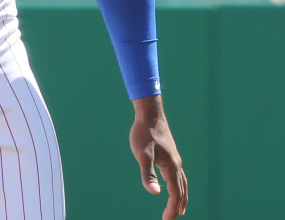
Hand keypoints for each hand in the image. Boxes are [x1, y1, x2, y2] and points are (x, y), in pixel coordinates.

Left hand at [130, 95, 187, 218]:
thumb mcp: (142, 155)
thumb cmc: (144, 133)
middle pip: (182, 190)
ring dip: (181, 197)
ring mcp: (175, 159)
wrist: (150, 114)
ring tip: (179, 208)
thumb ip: (147, 174)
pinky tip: (171, 184)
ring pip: (182, 182)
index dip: (171, 208)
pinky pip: (177, 174)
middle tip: (172, 219)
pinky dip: (178, 184)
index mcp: (172, 167)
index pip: (175, 194)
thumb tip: (155, 193)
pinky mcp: (170, 154)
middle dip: (178, 206)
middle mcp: (177, 165)